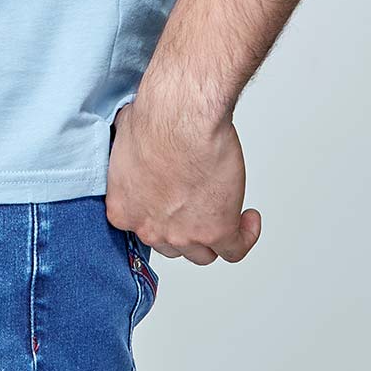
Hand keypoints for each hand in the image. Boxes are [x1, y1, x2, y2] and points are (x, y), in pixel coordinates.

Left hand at [105, 96, 261, 265]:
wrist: (182, 118)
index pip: (141, 226)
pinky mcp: (217, 231)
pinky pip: (235, 249)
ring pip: (202, 252)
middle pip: (171, 243)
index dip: (158, 212)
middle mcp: (150, 229)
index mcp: (123, 209)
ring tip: (223, 209)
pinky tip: (247, 219)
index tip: (170, 200)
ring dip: (212, 235)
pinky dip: (244, 236)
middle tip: (195, 201)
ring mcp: (184, 235)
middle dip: (182, 224)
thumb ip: (129, 158)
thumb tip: (137, 148)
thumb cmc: (154, 120)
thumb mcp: (124, 139)